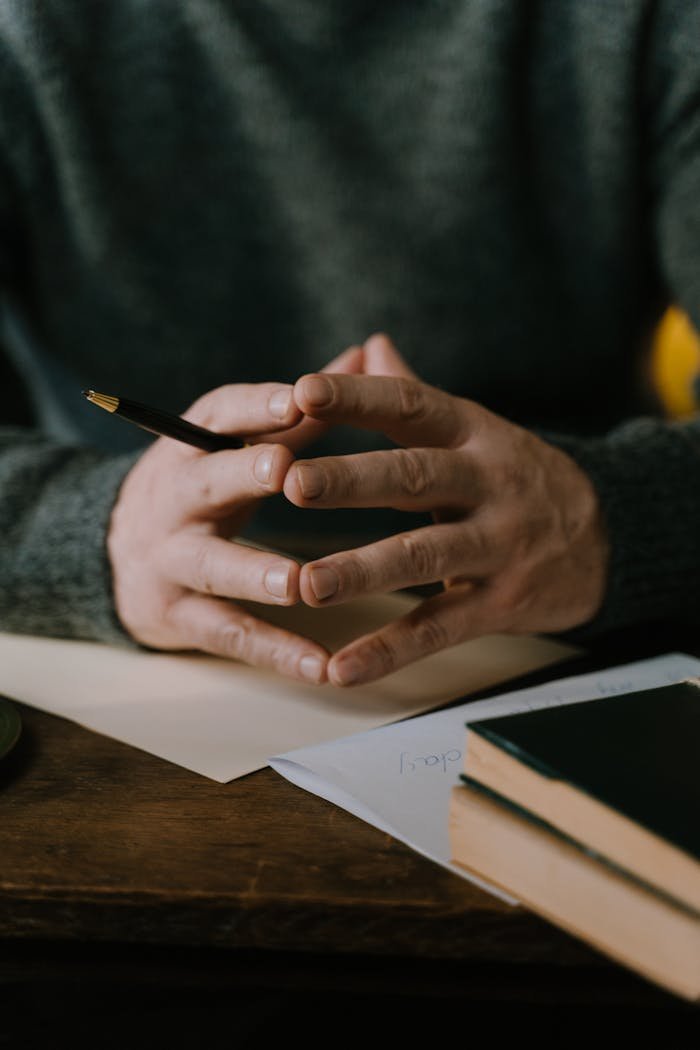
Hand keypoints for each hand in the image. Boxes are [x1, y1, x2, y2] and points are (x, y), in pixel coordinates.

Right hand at [107, 346, 362, 681]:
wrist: (118, 554)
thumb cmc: (203, 487)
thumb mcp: (236, 443)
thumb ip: (302, 407)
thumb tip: (366, 351)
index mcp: (194, 446)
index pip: (219, 413)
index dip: (256, 406)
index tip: (300, 396)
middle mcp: (176, 499)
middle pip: (206, 482)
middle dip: (242, 474)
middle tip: (284, 469)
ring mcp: (173, 560)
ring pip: (214, 566)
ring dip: (255, 572)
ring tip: (299, 583)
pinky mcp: (181, 615)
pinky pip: (230, 634)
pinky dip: (275, 650)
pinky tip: (321, 665)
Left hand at [283, 335, 609, 685]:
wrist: (609, 534)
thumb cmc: (514, 475)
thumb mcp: (474, 430)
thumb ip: (415, 393)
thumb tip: (368, 344)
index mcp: (470, 434)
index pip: (411, 405)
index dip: (358, 398)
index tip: (301, 392)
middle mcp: (486, 483)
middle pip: (414, 478)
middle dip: (353, 480)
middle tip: (293, 484)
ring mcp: (498, 546)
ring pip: (425, 557)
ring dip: (365, 571)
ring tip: (308, 585)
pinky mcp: (502, 604)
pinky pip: (441, 628)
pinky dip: (391, 650)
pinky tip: (342, 669)